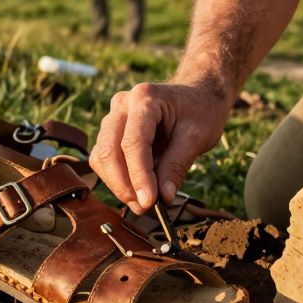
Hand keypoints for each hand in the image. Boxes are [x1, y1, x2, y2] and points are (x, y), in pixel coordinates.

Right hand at [91, 81, 231, 213]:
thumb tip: (163, 198)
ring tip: (143, 202)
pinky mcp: (111, 130)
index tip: (150, 202)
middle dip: (124, 184)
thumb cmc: (201, 111)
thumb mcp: (197, 137)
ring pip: (102, 156)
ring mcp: (114, 116)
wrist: (199, 95)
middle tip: (144, 207)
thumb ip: (177, 165)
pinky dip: (116, 178)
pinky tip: (136, 189)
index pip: (133, 143)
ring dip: (118, 184)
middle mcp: (122, 104)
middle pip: (109, 150)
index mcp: (145, 98)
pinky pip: (103, 158)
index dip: (139, 176)